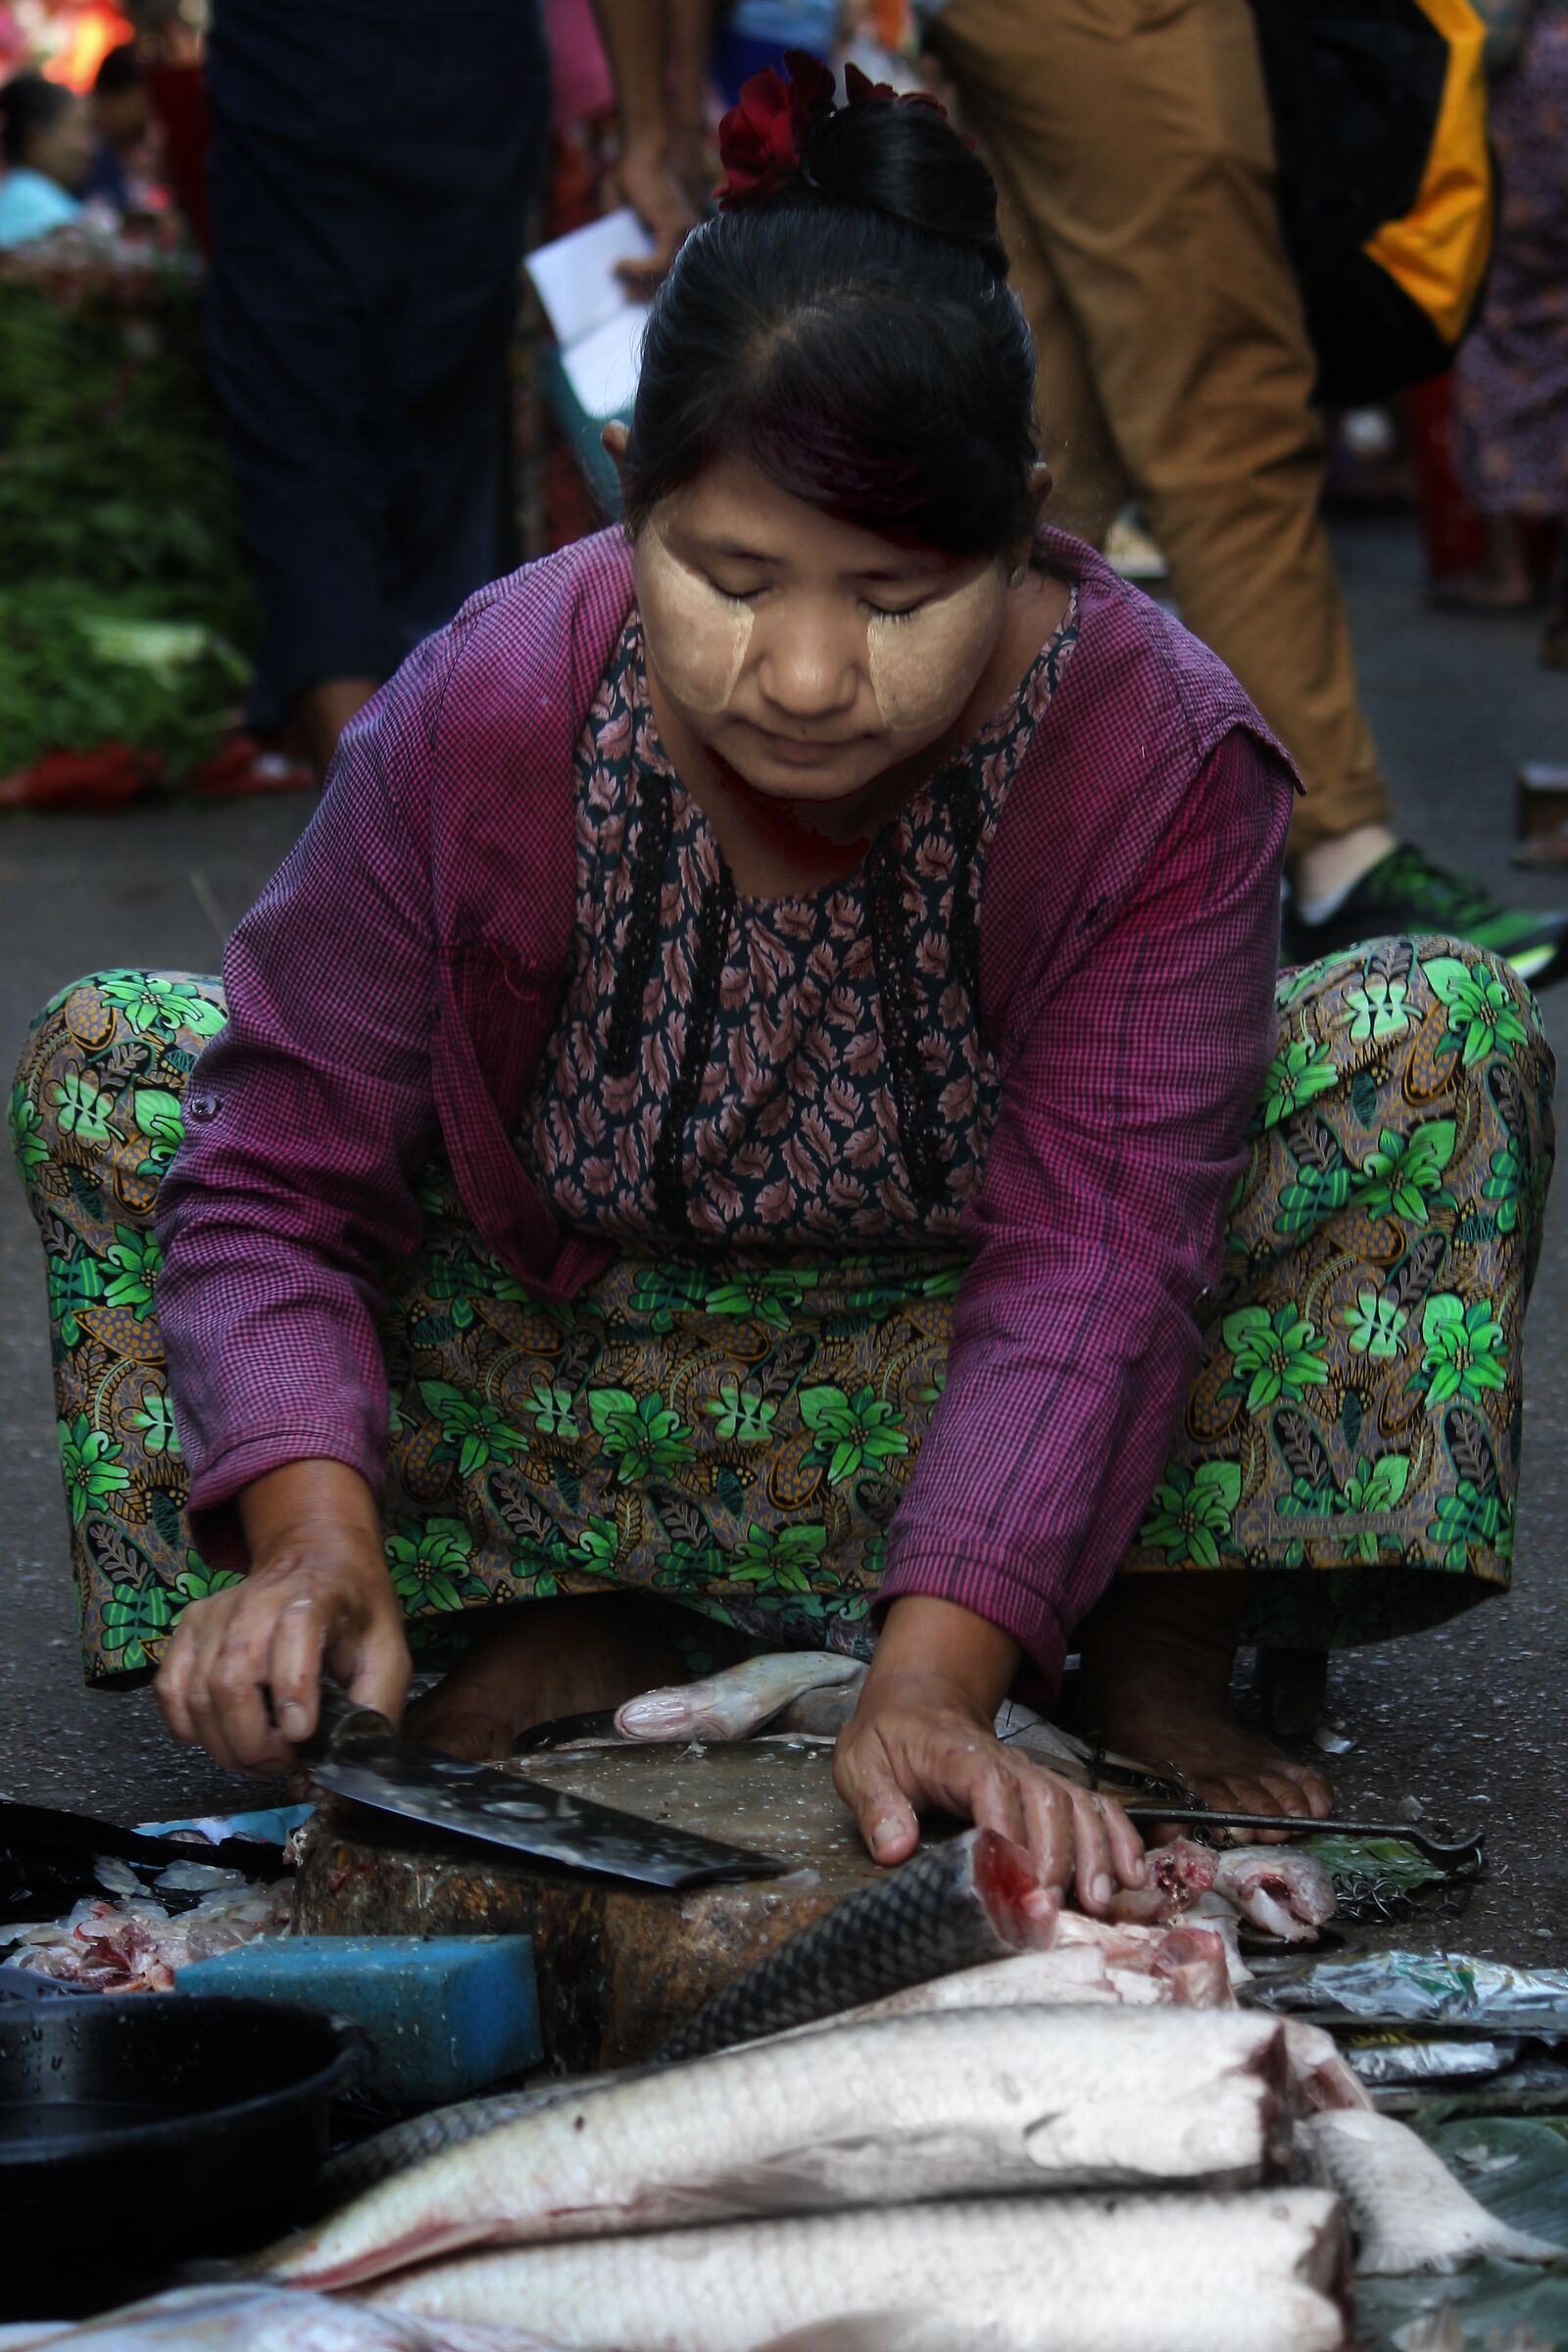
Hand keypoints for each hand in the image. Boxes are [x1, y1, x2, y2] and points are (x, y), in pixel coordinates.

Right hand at [156, 1460, 409, 1775]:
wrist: (316, 1561)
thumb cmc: (354, 1614)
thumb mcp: (388, 1655)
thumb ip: (374, 1712)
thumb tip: (346, 1774)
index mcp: (315, 1598)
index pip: (295, 1634)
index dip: (293, 1688)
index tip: (301, 1734)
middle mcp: (256, 1601)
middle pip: (231, 1682)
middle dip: (253, 1743)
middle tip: (283, 1763)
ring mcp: (213, 1615)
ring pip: (198, 1695)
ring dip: (226, 1746)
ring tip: (261, 1756)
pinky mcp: (187, 1630)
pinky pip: (171, 1691)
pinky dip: (190, 1727)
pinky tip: (222, 1736)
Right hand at [615, 136, 698, 297]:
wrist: (645, 150)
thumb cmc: (635, 177)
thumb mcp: (624, 215)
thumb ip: (627, 241)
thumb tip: (616, 272)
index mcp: (680, 238)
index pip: (674, 276)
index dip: (654, 291)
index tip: (632, 300)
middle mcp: (688, 238)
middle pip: (672, 281)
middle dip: (646, 294)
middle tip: (623, 299)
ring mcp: (683, 234)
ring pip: (665, 276)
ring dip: (639, 284)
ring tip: (618, 280)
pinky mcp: (674, 228)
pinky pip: (657, 263)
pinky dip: (637, 269)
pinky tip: (619, 265)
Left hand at [835, 1671, 1144, 1914]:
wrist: (919, 1703)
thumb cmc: (891, 1739)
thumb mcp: (861, 1764)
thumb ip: (877, 1804)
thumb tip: (894, 1849)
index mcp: (958, 1756)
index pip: (990, 1788)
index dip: (1007, 1833)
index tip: (1011, 1883)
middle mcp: (1007, 1763)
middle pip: (1044, 1802)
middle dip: (1054, 1859)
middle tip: (1049, 1912)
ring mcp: (1034, 1775)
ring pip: (1077, 1805)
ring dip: (1093, 1853)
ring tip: (1099, 1902)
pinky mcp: (1049, 1788)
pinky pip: (1095, 1806)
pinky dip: (1119, 1837)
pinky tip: (1133, 1874)